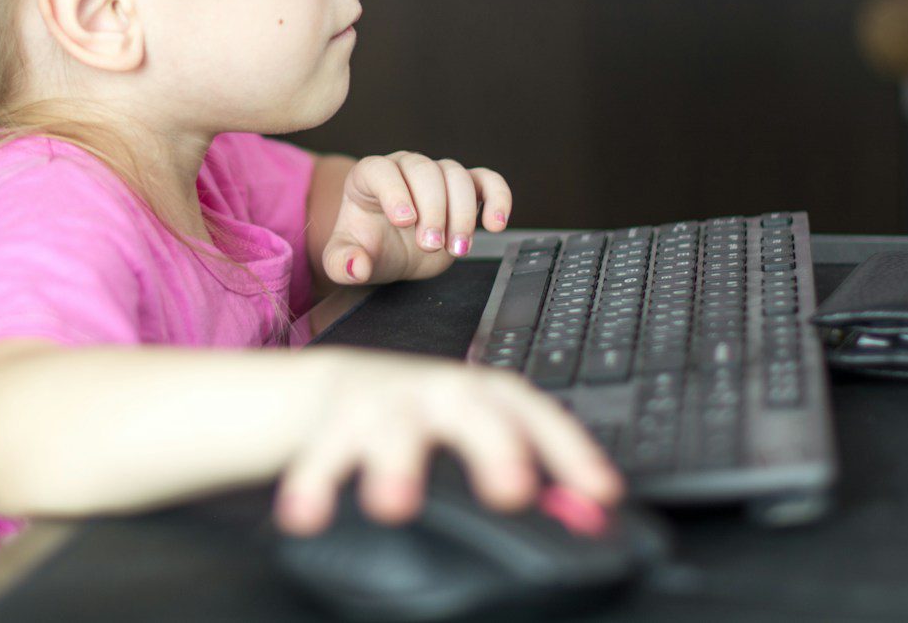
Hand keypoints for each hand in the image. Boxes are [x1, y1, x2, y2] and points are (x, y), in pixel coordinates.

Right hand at [274, 349, 624, 534]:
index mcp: (486, 396)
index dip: (570, 450)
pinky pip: (321, 453)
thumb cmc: (430, 422)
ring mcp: (386, 403)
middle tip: (510, 491)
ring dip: (395, 464)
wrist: (338, 390)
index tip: (599, 492)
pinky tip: (307, 516)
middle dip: (492, 448)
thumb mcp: (482, 438)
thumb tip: (593, 516)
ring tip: (392, 505)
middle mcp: (440, 393)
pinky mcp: (334, 422)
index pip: (537, 414)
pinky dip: (313, 483)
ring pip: (393, 425)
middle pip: (471, 409)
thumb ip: (535, 473)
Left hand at [321, 151, 511, 285]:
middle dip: (432, 210)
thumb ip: (342, 262)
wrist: (393, 252)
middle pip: (424, 171)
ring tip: (457, 249)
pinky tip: (495, 224)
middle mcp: (404, 168)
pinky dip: (498, 198)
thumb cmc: (367, 247)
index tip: (404, 221)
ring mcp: (437, 176)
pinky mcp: (466, 190)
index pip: (381, 170)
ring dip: (462, 213)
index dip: (394, 192)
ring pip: (457, 175)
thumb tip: (357, 266)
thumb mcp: (344, 259)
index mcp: (369, 177)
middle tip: (430, 246)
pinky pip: (488, 181)